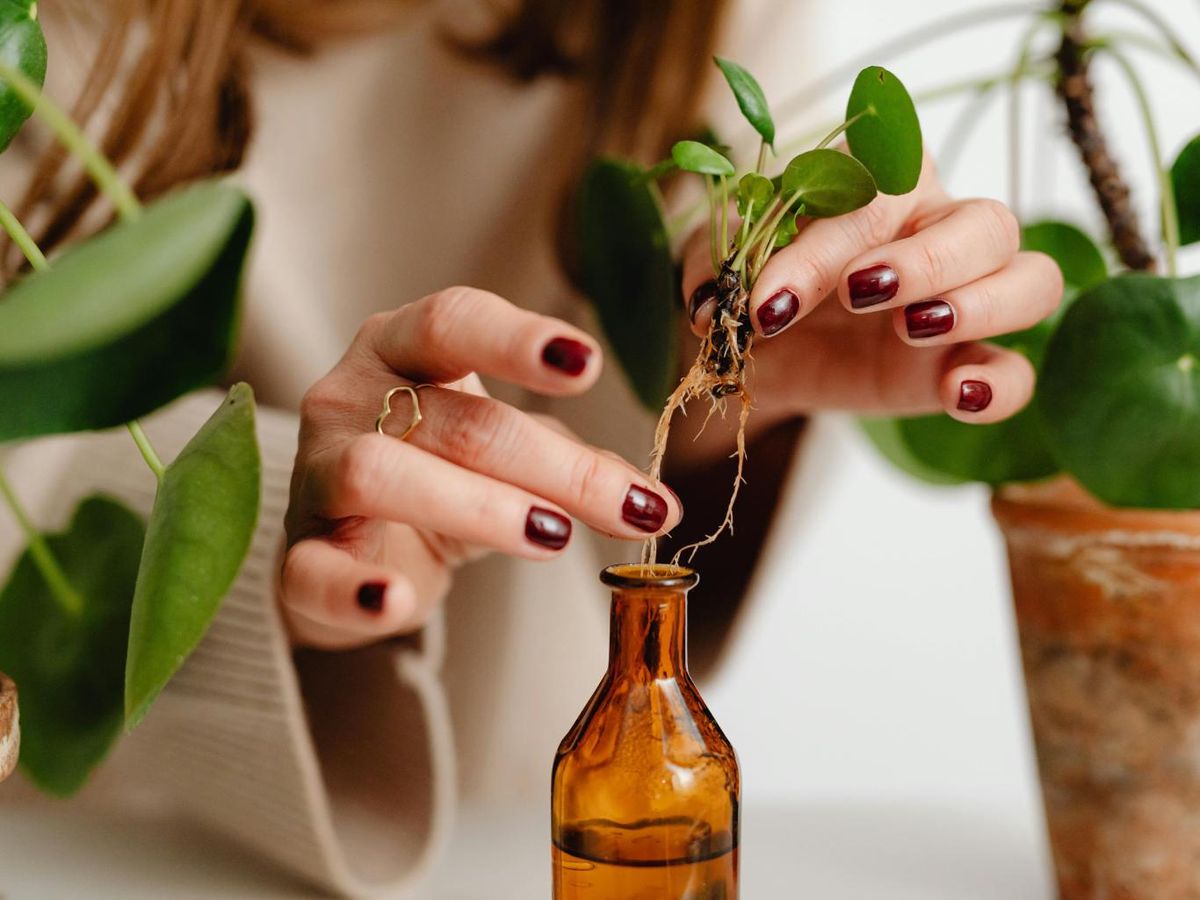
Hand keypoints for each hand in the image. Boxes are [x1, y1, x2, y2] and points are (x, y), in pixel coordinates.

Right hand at [282, 287, 681, 648]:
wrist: (347, 544)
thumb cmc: (434, 474)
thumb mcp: (503, 455)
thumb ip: (572, 466)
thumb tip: (655, 501)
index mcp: (400, 349)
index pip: (452, 322)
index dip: (517, 340)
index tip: (587, 364)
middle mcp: (349, 396)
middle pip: (452, 417)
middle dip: (551, 465)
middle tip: (627, 504)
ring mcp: (317, 472)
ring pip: (381, 473)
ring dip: (477, 506)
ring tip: (550, 536)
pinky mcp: (298, 552)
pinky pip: (311, 570)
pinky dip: (354, 590)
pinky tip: (396, 602)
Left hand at [681, 155, 1062, 429]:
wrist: (764, 352)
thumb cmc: (753, 285)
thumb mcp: (721, 266)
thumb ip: (716, 264)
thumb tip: (716, 301)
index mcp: (881, 184)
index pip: (880, 190)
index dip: (829, 241)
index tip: (768, 300)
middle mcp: (940, 228)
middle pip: (982, 223)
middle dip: (924, 260)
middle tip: (857, 296)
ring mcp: (968, 297)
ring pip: (1032, 279)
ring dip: (981, 302)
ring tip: (913, 328)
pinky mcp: (968, 362)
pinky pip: (1021, 371)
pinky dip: (1001, 384)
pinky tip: (958, 393)